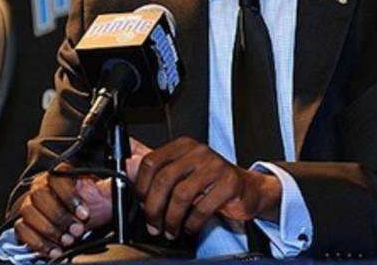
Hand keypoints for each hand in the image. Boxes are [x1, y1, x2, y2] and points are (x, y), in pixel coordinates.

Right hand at [13, 163, 111, 258]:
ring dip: (49, 230)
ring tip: (67, 241)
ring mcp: (31, 204)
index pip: (58, 176)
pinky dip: (38, 242)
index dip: (70, 196)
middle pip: (40, 196)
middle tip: (76, 230)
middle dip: (60, 217)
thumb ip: (115, 179)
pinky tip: (54, 249)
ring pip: (29, 213)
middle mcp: (43, 186)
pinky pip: (22, 230)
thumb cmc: (92, 200)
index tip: (84, 213)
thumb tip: (132, 165)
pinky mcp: (25, 223)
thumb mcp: (106, 190)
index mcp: (61, 174)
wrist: (78, 218)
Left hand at [130, 136, 281, 238]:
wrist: (247, 189)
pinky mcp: (229, 183)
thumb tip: (129, 169)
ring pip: (181, 195)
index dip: (142, 186)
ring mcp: (215, 166)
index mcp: (183, 146)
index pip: (152, 161)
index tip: (141, 203)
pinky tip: (189, 227)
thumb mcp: (183, 172)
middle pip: (164, 179)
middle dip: (154, 208)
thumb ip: (158, 171)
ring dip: (171, 219)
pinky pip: (202, 207)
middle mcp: (198, 152)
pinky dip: (191, 223)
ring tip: (170, 230)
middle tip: (153, 223)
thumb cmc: (211, 182)